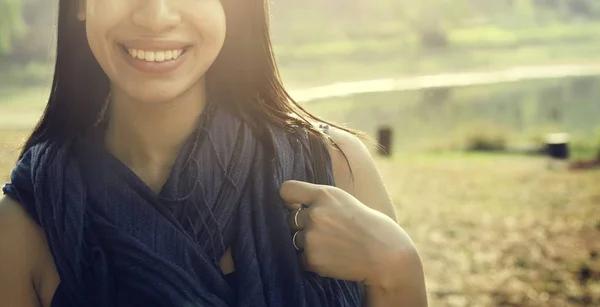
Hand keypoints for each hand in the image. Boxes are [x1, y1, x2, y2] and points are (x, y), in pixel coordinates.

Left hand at [279, 180, 415, 286]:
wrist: (385, 255)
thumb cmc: (367, 226)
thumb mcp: (345, 201)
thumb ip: (320, 200)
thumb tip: (291, 207)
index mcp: (325, 194)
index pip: (287, 189)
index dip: (288, 199)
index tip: (294, 205)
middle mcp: (315, 214)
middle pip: (290, 218)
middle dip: (304, 225)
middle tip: (328, 232)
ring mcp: (312, 237)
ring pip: (296, 239)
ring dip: (309, 243)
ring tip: (334, 245)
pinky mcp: (312, 259)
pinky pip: (301, 258)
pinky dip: (314, 260)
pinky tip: (333, 258)